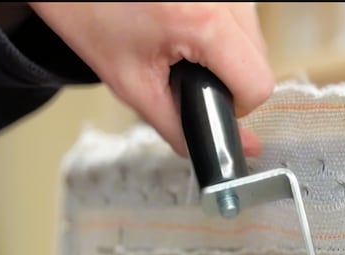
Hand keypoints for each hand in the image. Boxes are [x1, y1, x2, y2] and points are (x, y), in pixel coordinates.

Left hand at [28, 2, 274, 157]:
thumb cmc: (85, 12)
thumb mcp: (131, 84)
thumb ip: (179, 126)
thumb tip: (219, 151)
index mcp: (205, 21)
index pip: (257, 85)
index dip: (231, 107)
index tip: (204, 104)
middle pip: (258, 58)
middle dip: (224, 77)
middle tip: (177, 70)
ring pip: (250, 34)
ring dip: (220, 50)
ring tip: (171, 42)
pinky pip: (235, 12)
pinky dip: (214, 27)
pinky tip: (177, 24)